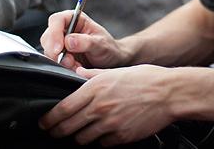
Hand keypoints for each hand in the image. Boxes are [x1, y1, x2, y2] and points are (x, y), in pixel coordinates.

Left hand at [39, 65, 174, 145]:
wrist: (169, 93)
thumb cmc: (144, 79)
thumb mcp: (114, 71)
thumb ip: (92, 75)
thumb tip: (76, 74)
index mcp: (95, 89)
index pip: (63, 109)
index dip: (49, 119)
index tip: (44, 122)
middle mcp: (99, 108)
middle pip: (67, 127)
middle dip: (56, 131)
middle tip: (53, 131)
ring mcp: (110, 124)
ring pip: (82, 139)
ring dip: (77, 137)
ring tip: (77, 133)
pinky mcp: (121, 137)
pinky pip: (101, 144)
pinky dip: (98, 141)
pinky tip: (100, 134)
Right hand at [40, 11, 127, 70]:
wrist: (111, 61)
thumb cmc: (108, 48)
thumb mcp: (101, 44)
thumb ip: (86, 42)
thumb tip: (69, 41)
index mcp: (75, 18)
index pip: (57, 20)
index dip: (54, 33)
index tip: (59, 49)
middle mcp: (65, 28)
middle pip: (48, 36)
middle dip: (56, 52)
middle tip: (70, 61)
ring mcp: (61, 42)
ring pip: (49, 50)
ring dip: (61, 61)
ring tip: (77, 65)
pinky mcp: (60, 55)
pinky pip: (54, 61)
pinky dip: (63, 67)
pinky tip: (75, 67)